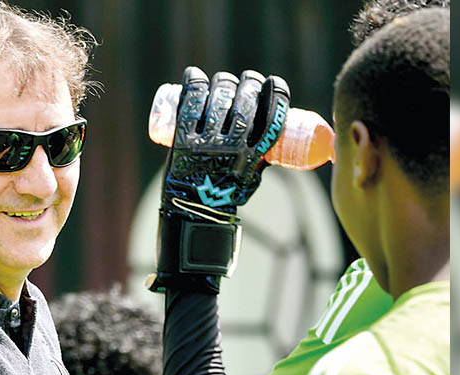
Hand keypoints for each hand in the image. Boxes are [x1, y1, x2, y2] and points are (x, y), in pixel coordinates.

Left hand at [151, 66, 289, 292]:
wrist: (194, 215)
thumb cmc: (224, 197)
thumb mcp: (252, 177)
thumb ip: (260, 155)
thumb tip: (270, 131)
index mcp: (255, 156)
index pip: (272, 113)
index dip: (276, 91)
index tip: (272, 82)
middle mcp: (234, 147)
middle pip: (245, 100)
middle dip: (248, 82)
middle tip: (244, 81)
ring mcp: (207, 143)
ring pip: (219, 98)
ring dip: (223, 81)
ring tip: (222, 81)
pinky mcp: (184, 141)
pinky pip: (189, 105)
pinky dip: (192, 84)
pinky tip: (193, 74)